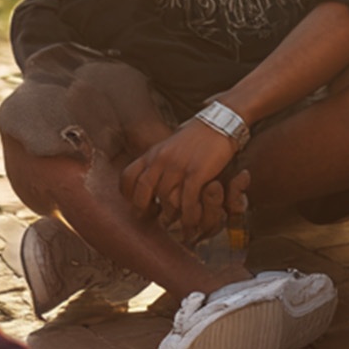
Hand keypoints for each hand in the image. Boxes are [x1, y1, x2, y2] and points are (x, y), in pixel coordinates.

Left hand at [121, 119, 235, 237]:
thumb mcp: (170, 146)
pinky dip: (189, 216)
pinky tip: (192, 223)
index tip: (138, 205)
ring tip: (176, 226)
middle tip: (154, 218)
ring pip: (166, 200)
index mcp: (153, 153)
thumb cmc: (196, 138)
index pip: (128, 177)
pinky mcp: (197, 172)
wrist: (220, 122)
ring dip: (172, 216)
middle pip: (143, 192)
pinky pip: (187, 202)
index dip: (129, 195)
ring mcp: (178, 166)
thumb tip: (150, 183)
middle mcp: (161, 159)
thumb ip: (158, 162)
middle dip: (145, 209)